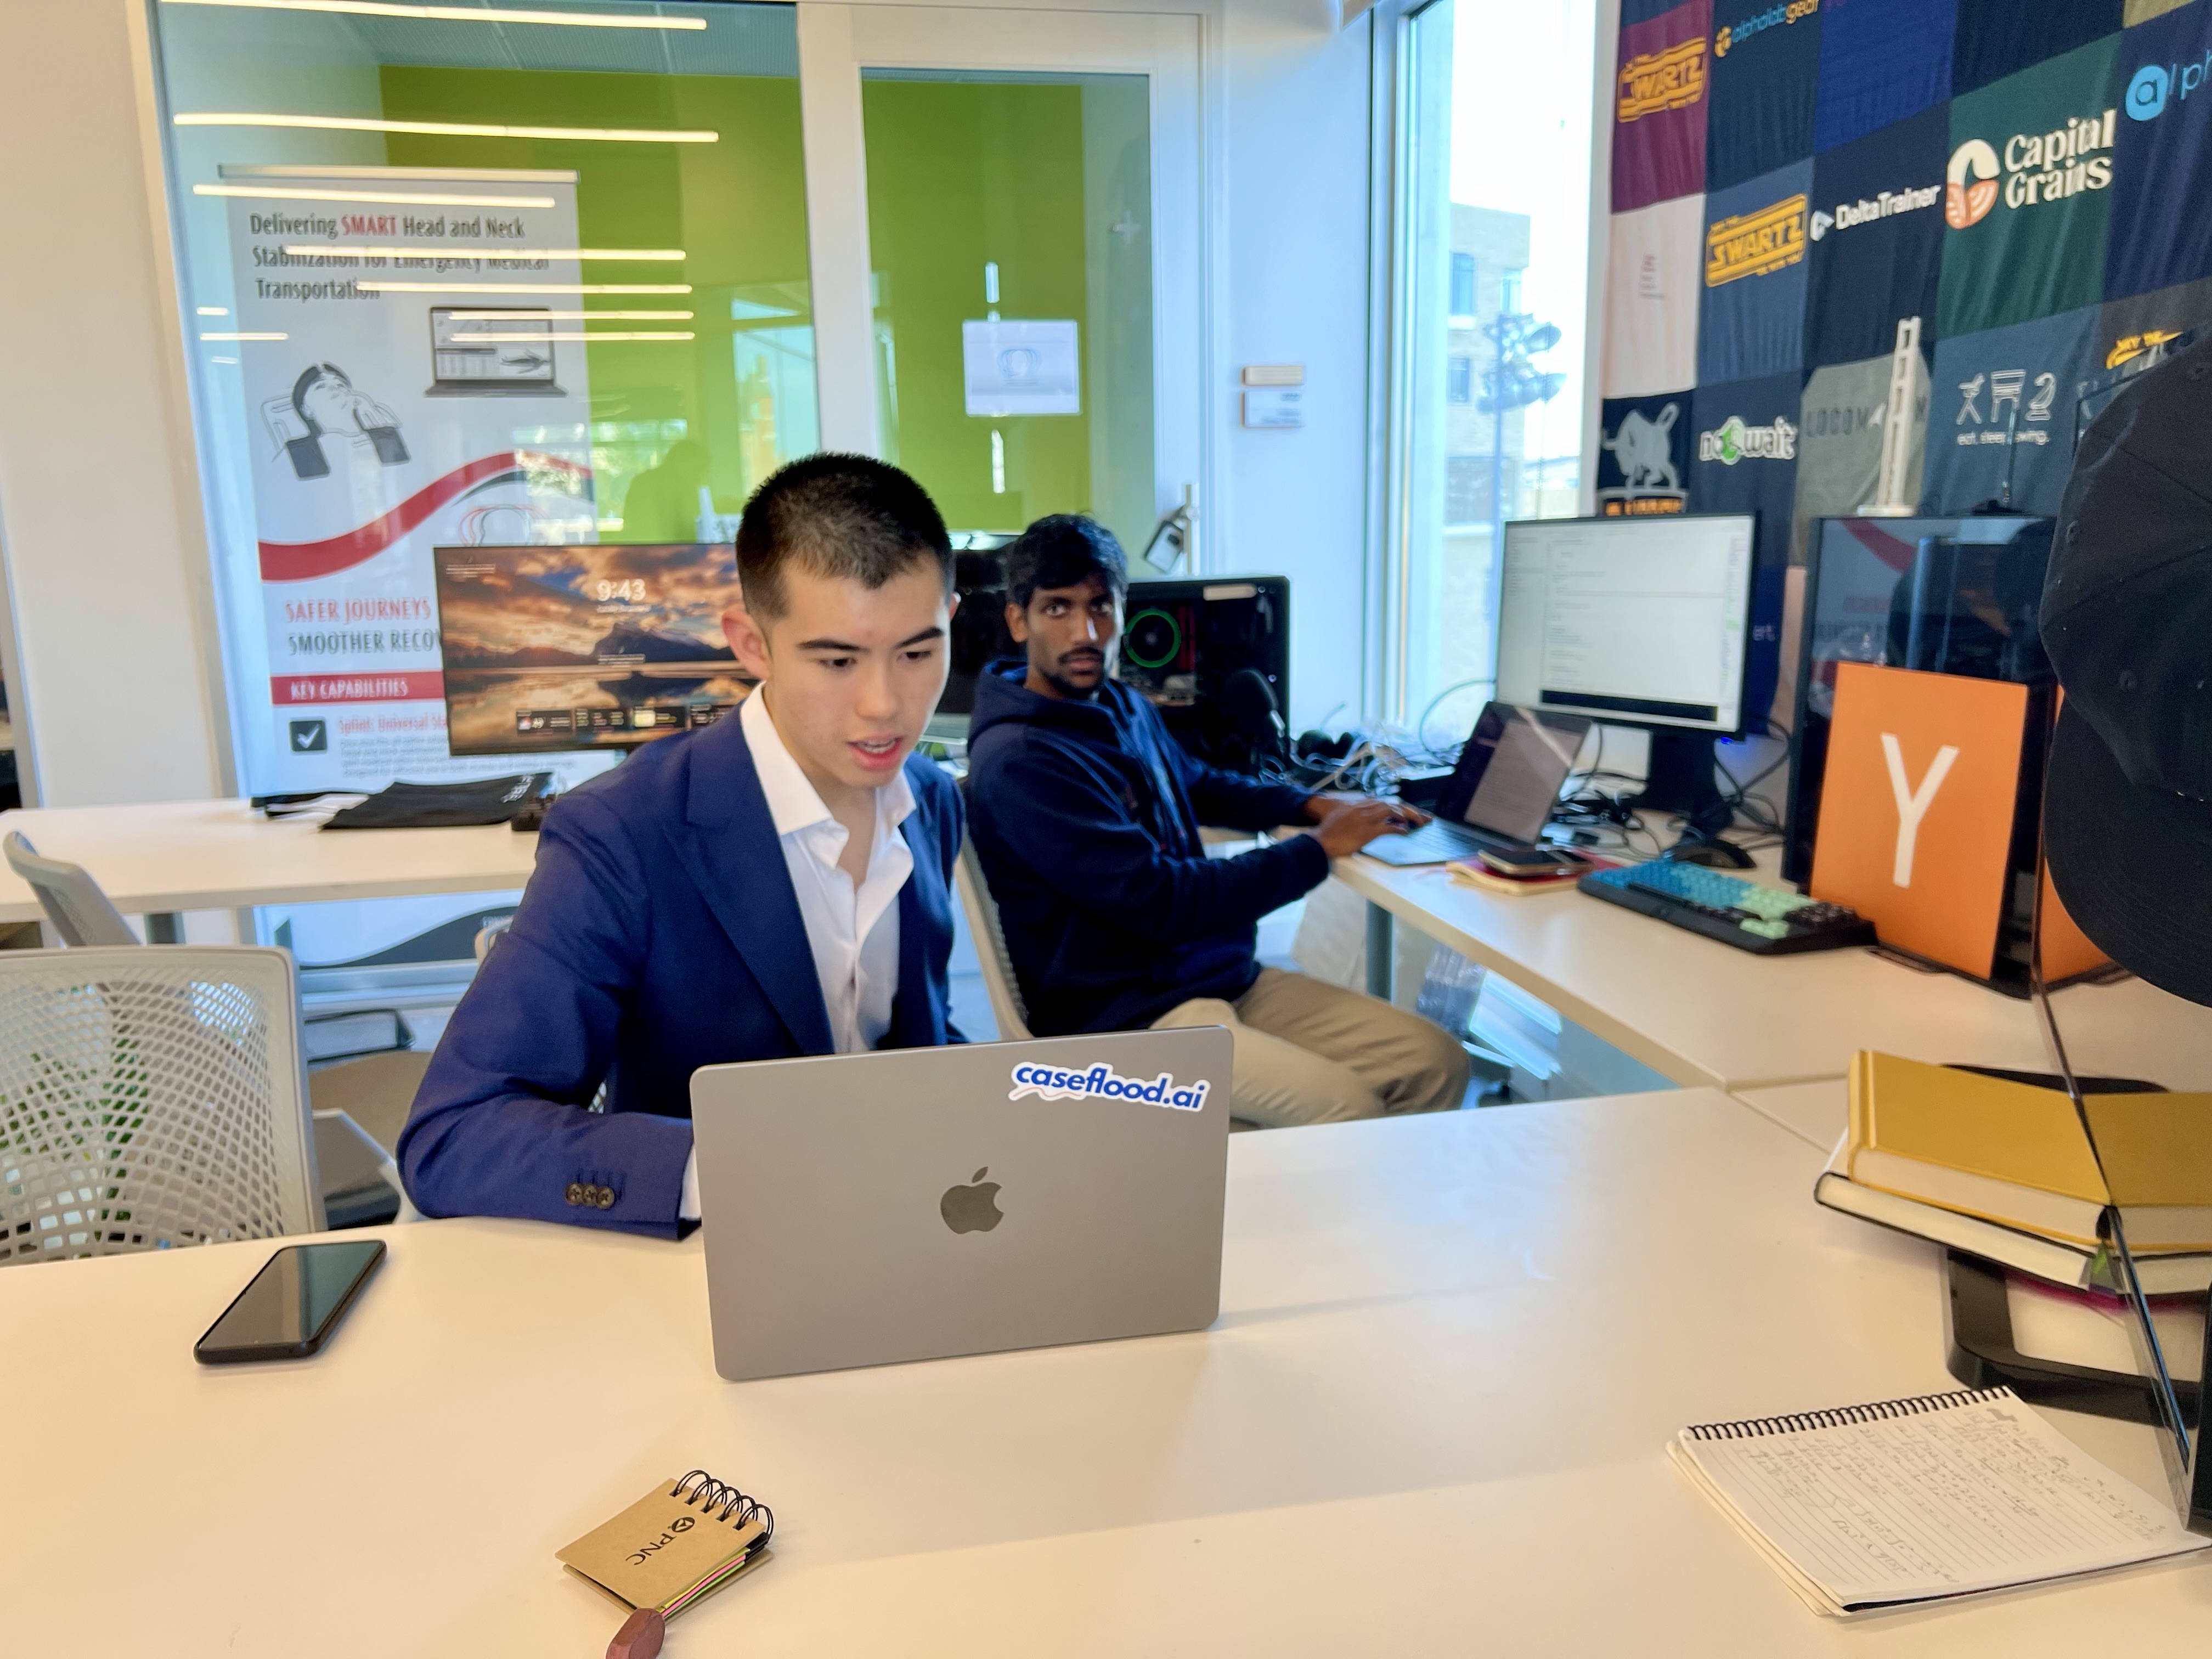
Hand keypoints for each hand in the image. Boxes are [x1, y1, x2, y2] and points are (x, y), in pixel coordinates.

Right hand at [1304, 792, 1428, 829]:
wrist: (1319, 841)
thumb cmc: (1329, 833)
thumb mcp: (1343, 818)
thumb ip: (1357, 816)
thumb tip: (1370, 822)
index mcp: (1359, 805)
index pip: (1385, 802)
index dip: (1400, 807)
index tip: (1411, 811)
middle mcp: (1363, 808)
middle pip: (1393, 804)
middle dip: (1411, 810)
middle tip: (1424, 817)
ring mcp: (1365, 819)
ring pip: (1393, 811)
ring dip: (1409, 816)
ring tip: (1419, 823)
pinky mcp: (1366, 831)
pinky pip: (1388, 827)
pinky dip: (1399, 828)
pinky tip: (1405, 831)